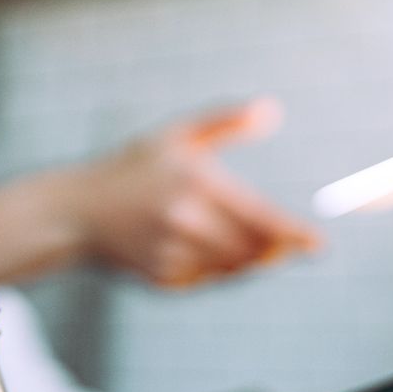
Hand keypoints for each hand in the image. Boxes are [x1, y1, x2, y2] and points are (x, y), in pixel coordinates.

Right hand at [72, 98, 319, 286]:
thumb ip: (225, 122)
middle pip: (252, 250)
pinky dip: (213, 271)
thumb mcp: (175, 137)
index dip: (293, 236)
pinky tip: (201, 253)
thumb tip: (271, 110)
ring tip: (243, 246)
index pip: (260, 218)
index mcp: (196, 183)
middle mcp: (185, 222)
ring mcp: (171, 253)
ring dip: (245, 262)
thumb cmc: (129, 169)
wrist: (75, 212)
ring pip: (231, 269)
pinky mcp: (160, 277)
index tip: (318, 246)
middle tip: (284, 245)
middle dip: (272, 250)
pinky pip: (204, 281)